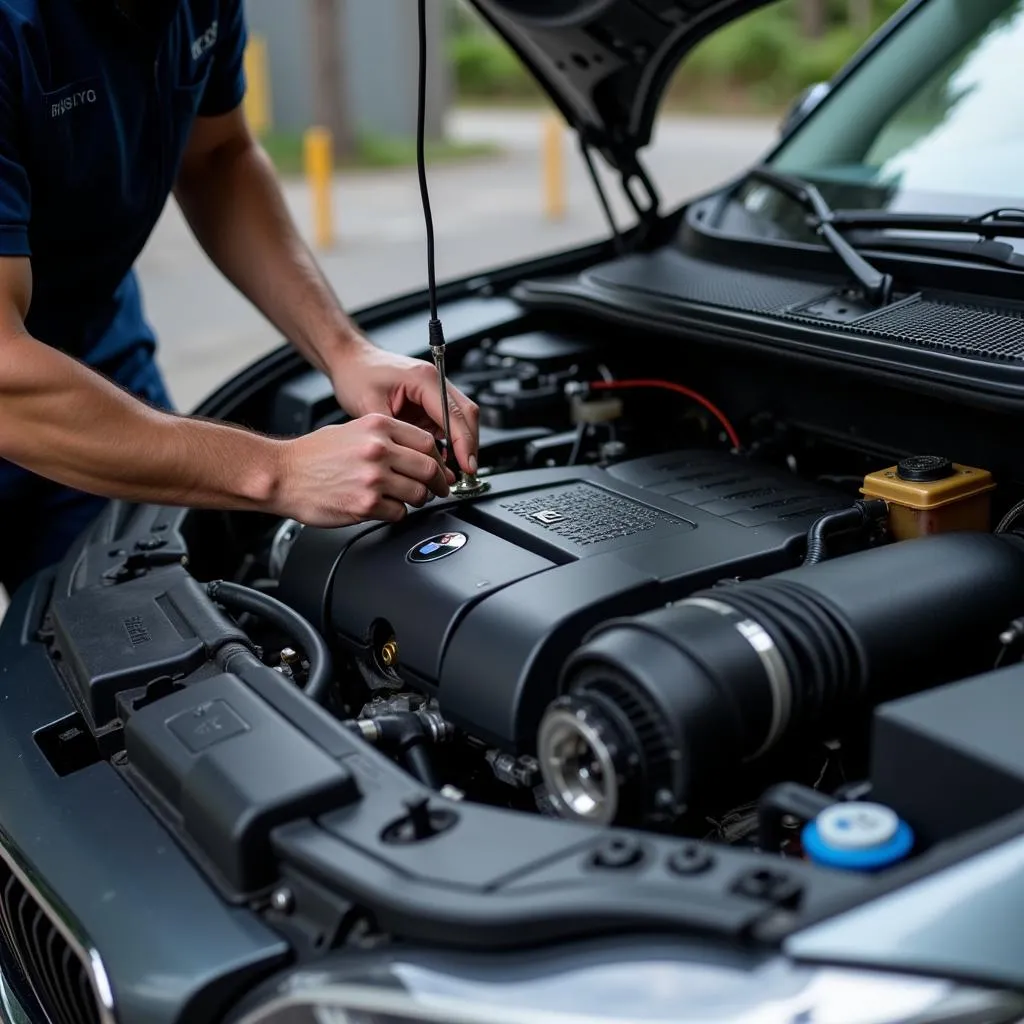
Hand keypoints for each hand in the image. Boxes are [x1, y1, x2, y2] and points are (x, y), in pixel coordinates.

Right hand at [272, 414, 454, 527]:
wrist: (281, 474)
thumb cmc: (312, 454)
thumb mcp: (352, 429)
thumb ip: (385, 437)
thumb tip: (417, 453)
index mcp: (378, 426)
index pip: (428, 442)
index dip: (440, 459)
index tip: (441, 469)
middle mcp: (379, 449)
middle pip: (430, 468)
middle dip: (438, 483)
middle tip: (438, 489)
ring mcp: (374, 478)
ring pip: (418, 493)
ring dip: (418, 499)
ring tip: (408, 499)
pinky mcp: (366, 504)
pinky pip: (399, 513)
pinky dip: (397, 513)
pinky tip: (384, 507)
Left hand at [330, 340, 479, 475]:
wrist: (350, 361)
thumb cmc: (357, 375)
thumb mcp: (370, 408)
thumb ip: (395, 434)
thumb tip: (413, 459)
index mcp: (423, 378)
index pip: (454, 414)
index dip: (463, 443)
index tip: (466, 465)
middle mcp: (434, 381)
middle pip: (466, 415)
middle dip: (469, 445)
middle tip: (467, 473)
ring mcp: (434, 390)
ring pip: (461, 420)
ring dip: (461, 445)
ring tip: (454, 471)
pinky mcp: (429, 401)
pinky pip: (447, 423)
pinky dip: (449, 442)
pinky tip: (441, 460)